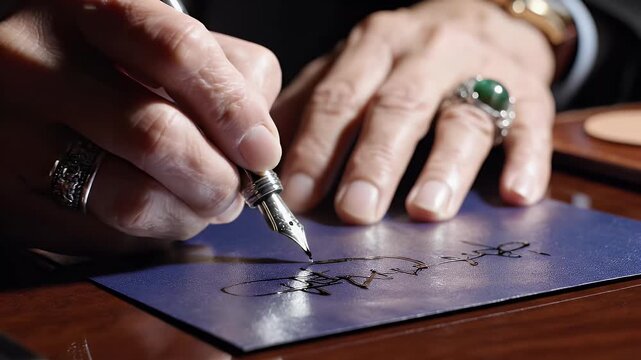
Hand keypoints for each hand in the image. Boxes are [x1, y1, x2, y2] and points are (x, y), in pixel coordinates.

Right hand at [0, 0, 281, 253]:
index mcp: (91, 8)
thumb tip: (259, 148)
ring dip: (189, 214)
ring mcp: (14, 133)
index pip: (177, 52)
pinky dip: (150, 232)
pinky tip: (153, 209)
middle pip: (156, 136)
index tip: (261, 153)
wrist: (12, 93)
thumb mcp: (160, 46)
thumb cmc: (106, 68)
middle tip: (233, 191)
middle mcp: (38, 63)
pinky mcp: (12, 199)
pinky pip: (107, 236)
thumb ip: (223, 77)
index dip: (233, 109)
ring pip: (131, 198)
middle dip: (216, 178)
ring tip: (198, 202)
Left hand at [274, 0, 554, 223]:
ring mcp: (484, 70)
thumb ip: (312, 105)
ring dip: (445, 167)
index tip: (297, 196)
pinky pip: (531, 126)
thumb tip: (261, 160)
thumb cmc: (406, 58)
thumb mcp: (354, 67)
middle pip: (398, 108)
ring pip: (463, 117)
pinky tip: (514, 194)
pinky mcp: (531, 94)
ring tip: (425, 210)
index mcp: (375, 46)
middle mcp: (428, 53)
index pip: (340, 98)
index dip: (317, 147)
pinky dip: (525, 160)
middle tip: (355, 210)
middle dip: (374, 162)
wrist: (484, 19)